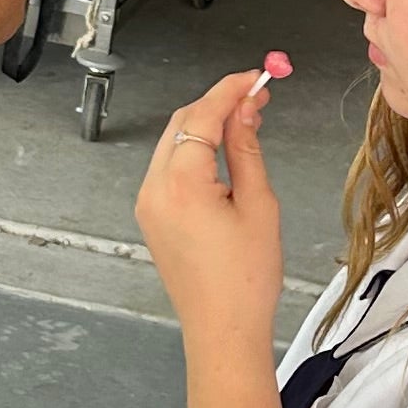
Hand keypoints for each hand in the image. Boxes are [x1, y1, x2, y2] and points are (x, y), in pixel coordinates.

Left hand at [136, 71, 285, 358]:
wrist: (222, 328)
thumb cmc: (245, 280)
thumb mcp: (258, 204)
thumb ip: (247, 149)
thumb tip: (245, 112)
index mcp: (181, 185)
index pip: (201, 117)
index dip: (230, 90)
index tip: (255, 78)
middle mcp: (155, 190)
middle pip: (181, 125)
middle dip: (217, 105)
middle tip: (256, 98)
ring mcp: (148, 203)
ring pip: (174, 144)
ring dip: (206, 127)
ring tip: (247, 123)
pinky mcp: (152, 215)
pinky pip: (170, 168)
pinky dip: (195, 151)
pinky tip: (223, 151)